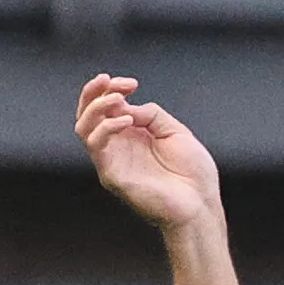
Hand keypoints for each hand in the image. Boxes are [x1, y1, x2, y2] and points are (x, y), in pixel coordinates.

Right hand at [76, 75, 221, 233]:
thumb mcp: (174, 131)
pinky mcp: (112, 175)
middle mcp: (118, 147)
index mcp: (132, 136)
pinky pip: (97, 146)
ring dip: (95, 107)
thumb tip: (129, 106)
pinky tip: (126, 120)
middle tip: (108, 81)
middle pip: (87, 115)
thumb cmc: (192, 174)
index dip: (112, 89)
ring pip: (83, 128)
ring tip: (116, 99)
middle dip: (94, 92)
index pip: (106, 108)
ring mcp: (113, 161)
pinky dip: (106, 127)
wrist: (200, 204)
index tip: (131, 84)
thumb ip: (151, 114)